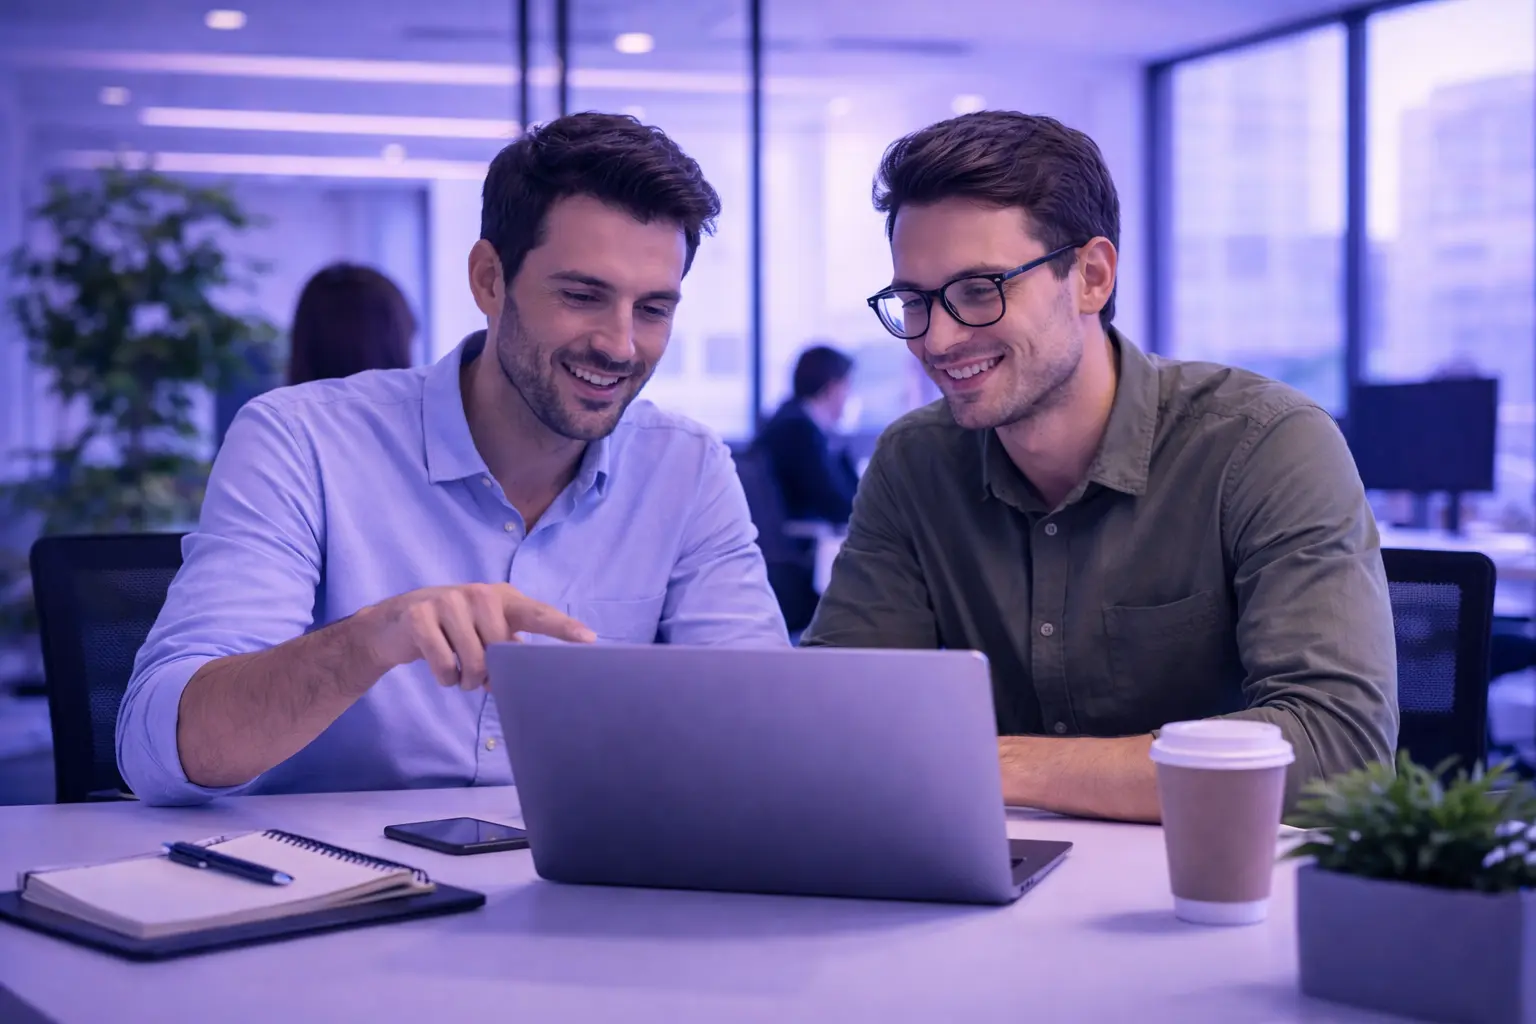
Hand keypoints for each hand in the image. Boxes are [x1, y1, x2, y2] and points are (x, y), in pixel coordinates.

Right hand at [363, 583, 595, 689]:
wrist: (395, 623)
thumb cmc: (452, 631)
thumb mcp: (484, 633)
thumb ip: (510, 647)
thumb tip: (532, 674)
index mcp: (503, 598)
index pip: (538, 613)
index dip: (563, 627)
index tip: (589, 639)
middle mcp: (479, 593)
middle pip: (501, 650)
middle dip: (490, 673)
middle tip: (479, 674)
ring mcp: (448, 601)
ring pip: (473, 661)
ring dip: (466, 679)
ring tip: (459, 673)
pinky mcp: (420, 615)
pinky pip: (444, 665)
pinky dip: (444, 678)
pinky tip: (440, 668)